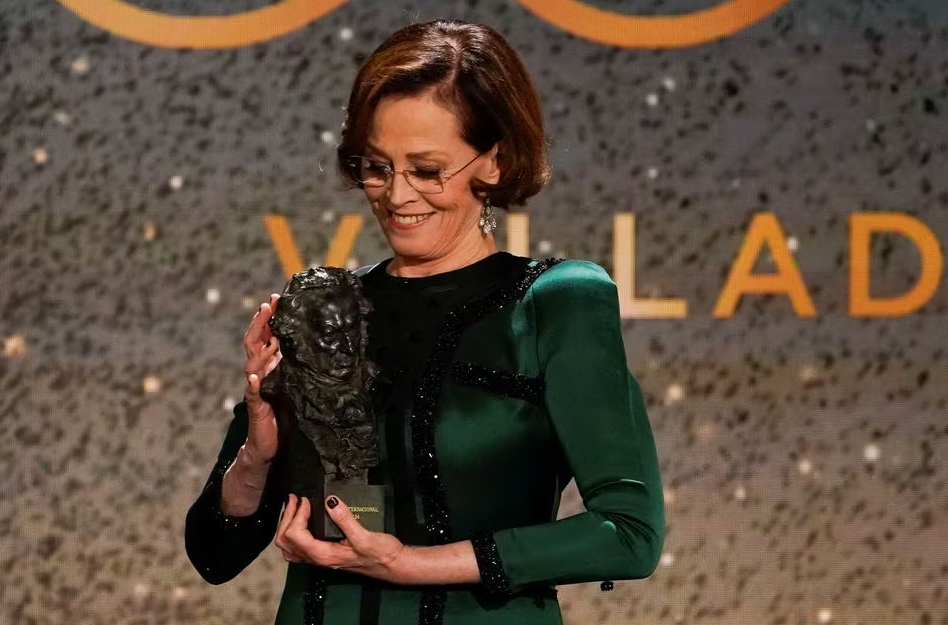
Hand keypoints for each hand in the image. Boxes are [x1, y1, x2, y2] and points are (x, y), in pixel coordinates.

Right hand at [242, 293, 281, 463]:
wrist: (268, 441)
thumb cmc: (283, 411)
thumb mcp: (292, 382)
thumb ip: (296, 365)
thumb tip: (314, 343)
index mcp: (268, 365)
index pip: (265, 335)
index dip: (268, 318)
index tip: (275, 299)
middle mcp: (258, 372)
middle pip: (254, 342)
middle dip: (260, 323)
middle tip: (268, 306)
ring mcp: (255, 387)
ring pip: (252, 363)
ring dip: (261, 350)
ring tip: (271, 339)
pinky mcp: (256, 405)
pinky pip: (252, 392)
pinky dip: (252, 383)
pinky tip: (253, 377)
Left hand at [275, 494, 407, 583]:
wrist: (391, 564)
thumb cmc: (380, 554)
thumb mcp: (364, 535)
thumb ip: (344, 518)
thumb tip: (329, 501)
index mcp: (324, 554)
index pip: (295, 534)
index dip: (297, 514)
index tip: (306, 501)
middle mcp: (318, 558)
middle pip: (285, 541)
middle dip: (286, 517)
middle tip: (295, 499)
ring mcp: (320, 558)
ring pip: (289, 547)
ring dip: (287, 526)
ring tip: (294, 508)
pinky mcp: (325, 555)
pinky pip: (299, 548)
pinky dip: (294, 533)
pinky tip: (302, 522)